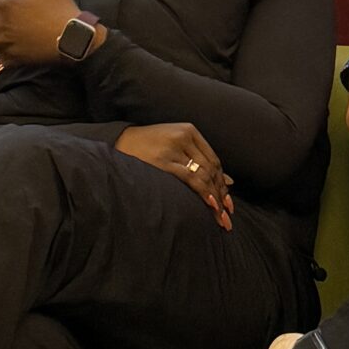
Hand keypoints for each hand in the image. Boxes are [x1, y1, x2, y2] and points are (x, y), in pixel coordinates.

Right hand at [114, 122, 233, 229]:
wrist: (118, 143)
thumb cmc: (148, 148)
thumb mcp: (176, 147)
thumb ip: (200, 161)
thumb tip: (230, 181)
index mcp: (189, 131)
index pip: (214, 160)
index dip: (222, 183)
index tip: (228, 203)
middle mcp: (184, 137)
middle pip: (211, 169)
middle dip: (221, 195)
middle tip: (227, 216)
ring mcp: (174, 148)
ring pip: (204, 175)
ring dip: (215, 198)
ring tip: (220, 217)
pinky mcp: (164, 161)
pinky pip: (190, 179)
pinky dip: (203, 192)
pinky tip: (210, 205)